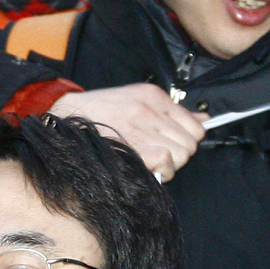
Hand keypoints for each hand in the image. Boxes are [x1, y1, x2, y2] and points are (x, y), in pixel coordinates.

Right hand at [48, 84, 203, 179]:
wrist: (65, 121)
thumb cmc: (99, 114)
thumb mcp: (137, 101)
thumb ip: (174, 112)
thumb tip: (205, 120)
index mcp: (154, 97)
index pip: (195, 125)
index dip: (187, 140)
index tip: (172, 144)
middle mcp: (151, 111)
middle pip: (191, 144)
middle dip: (179, 154)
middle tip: (158, 154)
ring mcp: (143, 129)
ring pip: (182, 156)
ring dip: (170, 165)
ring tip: (149, 160)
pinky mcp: (136, 148)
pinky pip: (167, 163)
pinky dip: (161, 171)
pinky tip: (146, 167)